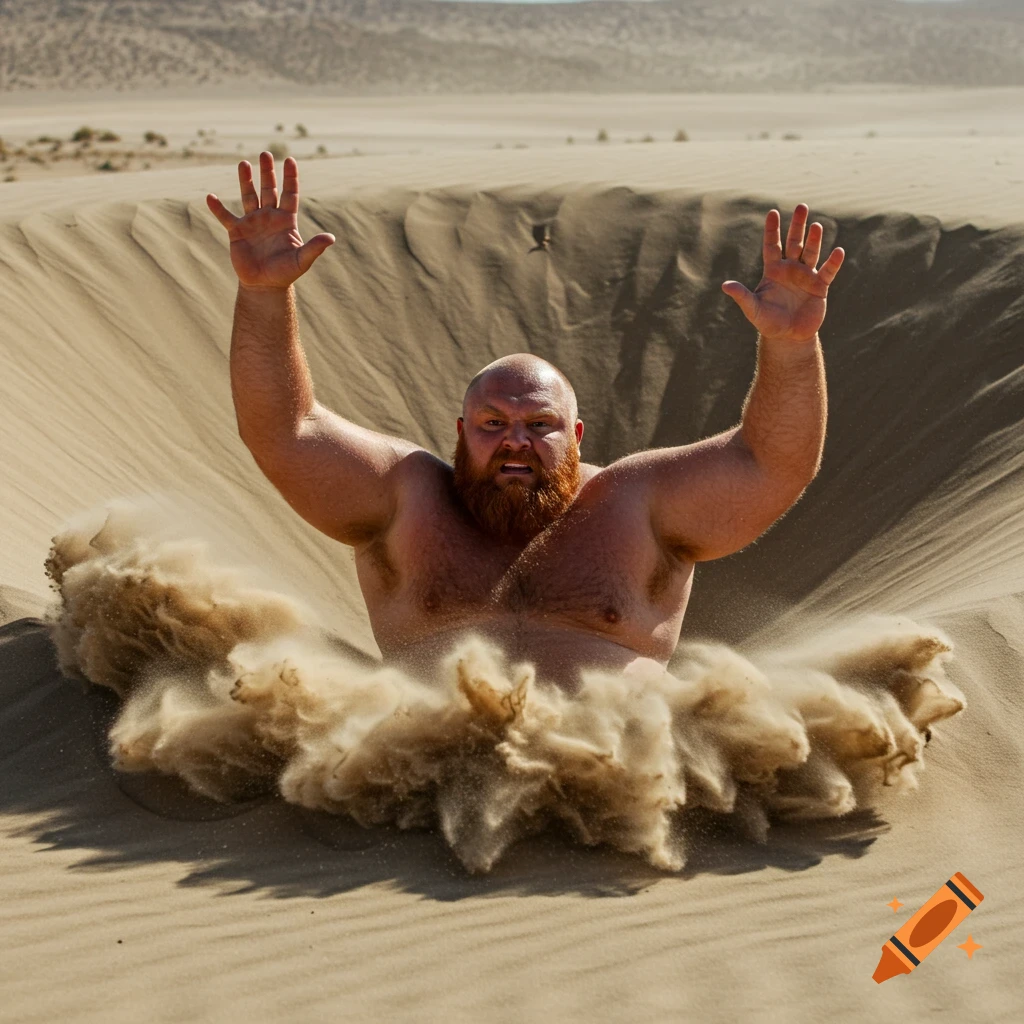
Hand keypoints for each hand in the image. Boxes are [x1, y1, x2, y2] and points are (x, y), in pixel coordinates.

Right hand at [206, 152, 334, 289]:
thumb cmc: (285, 273)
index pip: (290, 194)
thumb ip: (314, 248)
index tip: (290, 160)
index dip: (291, 178)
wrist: (264, 285)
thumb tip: (331, 238)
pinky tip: (210, 197)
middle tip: (265, 153)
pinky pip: (226, 217)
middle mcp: (269, 217)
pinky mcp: (237, 231)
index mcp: (286, 220)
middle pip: (269, 189)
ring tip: (243, 163)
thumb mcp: (302, 260)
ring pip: (249, 196)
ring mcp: (252, 222)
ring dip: (246, 181)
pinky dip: (218, 208)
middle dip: (267, 172)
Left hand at [722, 205, 844, 343]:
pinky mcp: (820, 287)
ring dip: (814, 240)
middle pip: (794, 242)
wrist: (789, 337)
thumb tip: (725, 285)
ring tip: (816, 225)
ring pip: (810, 253)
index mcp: (773, 270)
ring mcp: (806, 276)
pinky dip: (833, 263)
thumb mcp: (753, 309)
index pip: (772, 245)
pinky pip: (827, 272)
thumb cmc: (768, 322)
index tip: (772, 212)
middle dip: (797, 225)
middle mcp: (790, 269)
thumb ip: (742, 296)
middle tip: (801, 206)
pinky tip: (838, 251)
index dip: (772, 229)